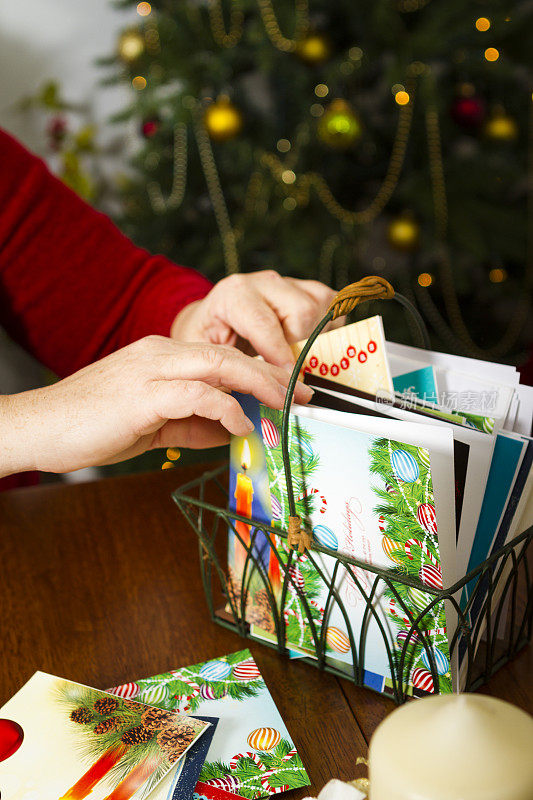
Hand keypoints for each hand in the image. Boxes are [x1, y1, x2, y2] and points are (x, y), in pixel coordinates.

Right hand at [0, 336, 312, 476]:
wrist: (40, 426)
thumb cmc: (93, 425)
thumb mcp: (153, 423)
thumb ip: (192, 422)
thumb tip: (233, 430)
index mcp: (163, 355)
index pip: (223, 355)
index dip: (261, 370)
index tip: (291, 390)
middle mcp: (161, 353)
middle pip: (230, 353)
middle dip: (273, 373)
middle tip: (305, 394)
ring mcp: (151, 369)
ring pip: (219, 364)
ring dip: (260, 385)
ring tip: (287, 406)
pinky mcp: (143, 394)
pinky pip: (197, 394)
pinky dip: (225, 408)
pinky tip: (241, 425)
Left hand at [171, 271, 338, 368]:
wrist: (212, 323)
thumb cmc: (208, 342)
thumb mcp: (206, 358)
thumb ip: (231, 370)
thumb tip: (257, 395)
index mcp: (234, 294)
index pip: (264, 323)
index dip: (280, 354)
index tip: (289, 381)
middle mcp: (264, 283)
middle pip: (302, 311)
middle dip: (301, 348)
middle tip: (291, 373)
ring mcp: (289, 283)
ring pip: (321, 308)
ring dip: (316, 339)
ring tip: (297, 357)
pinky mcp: (308, 290)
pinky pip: (332, 307)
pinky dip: (327, 330)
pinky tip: (309, 345)